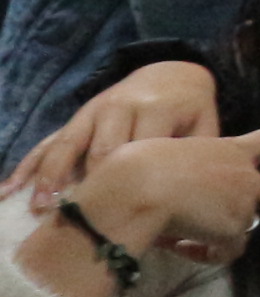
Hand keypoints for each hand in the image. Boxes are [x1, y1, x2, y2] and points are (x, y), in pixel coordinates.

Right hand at [4, 58, 218, 199]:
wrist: (171, 74)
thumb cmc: (190, 114)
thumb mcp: (203, 129)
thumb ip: (195, 161)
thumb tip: (188, 209)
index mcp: (156, 111)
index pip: (139, 151)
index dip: (130, 184)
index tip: (123, 217)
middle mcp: (120, 108)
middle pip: (100, 151)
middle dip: (90, 186)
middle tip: (79, 222)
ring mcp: (92, 112)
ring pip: (67, 146)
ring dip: (51, 178)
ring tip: (40, 209)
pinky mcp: (75, 118)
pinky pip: (47, 142)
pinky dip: (29, 166)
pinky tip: (10, 190)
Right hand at [30, 114, 259, 296]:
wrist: (136, 185)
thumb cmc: (136, 170)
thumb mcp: (171, 166)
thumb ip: (197, 189)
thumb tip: (197, 228)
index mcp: (230, 150)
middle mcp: (245, 176)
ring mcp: (245, 203)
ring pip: (233, 235)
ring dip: (208, 238)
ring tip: (174, 225)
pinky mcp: (235, 228)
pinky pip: (219, 253)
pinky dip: (201, 253)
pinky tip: (180, 240)